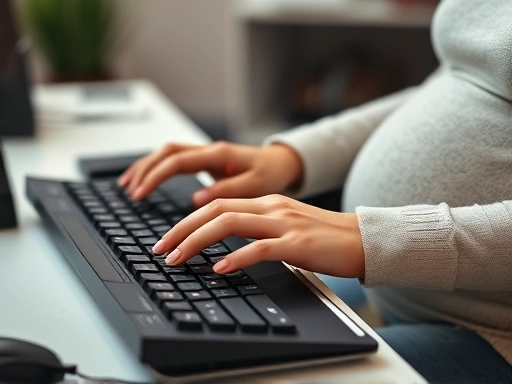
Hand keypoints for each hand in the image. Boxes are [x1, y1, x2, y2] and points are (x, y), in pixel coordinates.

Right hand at [118, 141, 303, 205]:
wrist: (281, 162)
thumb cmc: (270, 173)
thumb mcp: (255, 185)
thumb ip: (227, 190)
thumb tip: (195, 199)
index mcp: (218, 154)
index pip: (177, 161)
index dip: (155, 176)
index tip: (140, 194)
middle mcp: (209, 151)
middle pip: (166, 152)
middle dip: (144, 170)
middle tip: (130, 192)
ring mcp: (205, 154)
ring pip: (167, 153)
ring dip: (146, 167)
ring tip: (128, 186)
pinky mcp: (205, 162)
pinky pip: (175, 160)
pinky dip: (158, 169)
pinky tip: (147, 181)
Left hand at [152, 195, 364, 278]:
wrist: (363, 239)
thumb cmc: (324, 236)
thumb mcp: (286, 224)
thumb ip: (258, 229)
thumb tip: (227, 246)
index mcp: (267, 202)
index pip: (217, 204)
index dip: (188, 220)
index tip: (169, 238)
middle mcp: (271, 207)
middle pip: (215, 211)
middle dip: (182, 229)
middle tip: (160, 249)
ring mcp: (284, 223)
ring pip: (230, 224)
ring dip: (197, 241)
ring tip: (177, 258)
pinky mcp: (298, 244)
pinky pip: (260, 248)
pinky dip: (235, 257)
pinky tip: (219, 268)